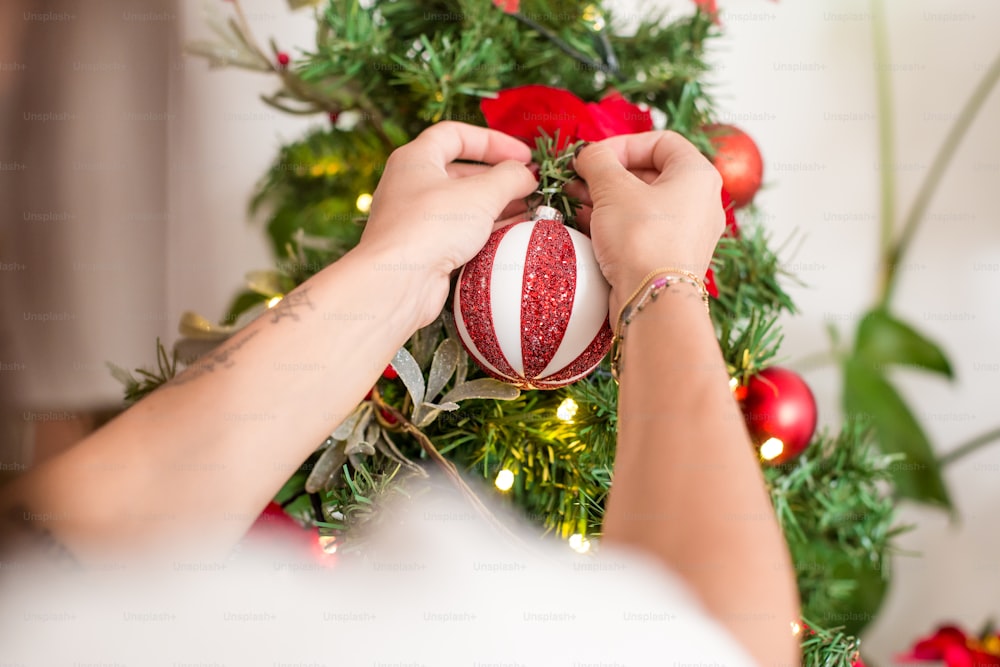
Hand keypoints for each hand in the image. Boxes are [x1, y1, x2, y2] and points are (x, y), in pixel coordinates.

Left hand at [358, 121, 536, 325]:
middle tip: (528, 186)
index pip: (456, 135)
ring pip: (461, 204)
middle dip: (498, 178)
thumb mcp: (481, 194)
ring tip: (527, 211)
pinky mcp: (422, 249)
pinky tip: (510, 235)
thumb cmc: (431, 227)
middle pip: (460, 171)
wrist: (397, 282)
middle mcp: (410, 185)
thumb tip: (526, 174)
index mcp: (415, 159)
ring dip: (495, 206)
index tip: (523, 154)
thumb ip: (510, 177)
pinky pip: (458, 232)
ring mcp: (414, 219)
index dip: (493, 140)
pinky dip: (484, 230)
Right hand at [570, 131, 724, 319]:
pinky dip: (615, 222)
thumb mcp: (612, 188)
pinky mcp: (670, 257)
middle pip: (650, 172)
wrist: (654, 301)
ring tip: (576, 199)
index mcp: (697, 174)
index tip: (593, 157)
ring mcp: (687, 232)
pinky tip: (587, 223)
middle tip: (578, 179)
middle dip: (608, 173)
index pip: (661, 141)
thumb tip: (588, 154)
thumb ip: (597, 161)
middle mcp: (700, 201)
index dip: (623, 144)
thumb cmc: (641, 237)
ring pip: (643, 202)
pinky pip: (642, 229)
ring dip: (607, 198)